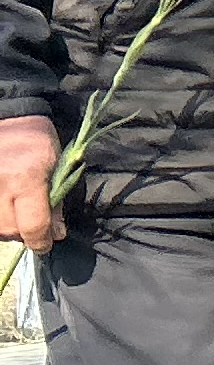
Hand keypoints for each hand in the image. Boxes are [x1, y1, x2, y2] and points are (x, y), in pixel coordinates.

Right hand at [0, 114, 57, 253]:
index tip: (45, 244)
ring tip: (16, 210)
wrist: (8, 120)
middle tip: (32, 223)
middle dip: (24, 232)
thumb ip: (56, 202)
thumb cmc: (37, 142)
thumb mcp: (57, 168)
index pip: (32, 225)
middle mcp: (0, 184)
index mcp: (26, 178)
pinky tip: (5, 207)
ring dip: (7, 226)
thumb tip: (55, 234)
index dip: (41, 241)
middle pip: (10, 229)